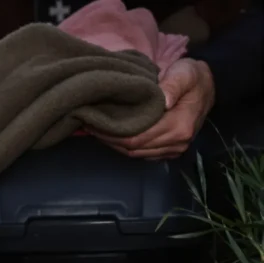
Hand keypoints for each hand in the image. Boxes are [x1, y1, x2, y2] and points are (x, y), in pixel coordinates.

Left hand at [87, 58, 215, 160]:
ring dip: (115, 144)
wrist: (208, 85)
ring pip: (136, 154)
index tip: (94, 123)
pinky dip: (125, 146)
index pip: (138, 138)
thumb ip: (173, 85)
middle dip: (110, 140)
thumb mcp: (184, 73)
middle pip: (134, 149)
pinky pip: (142, 153)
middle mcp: (177, 142)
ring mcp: (174, 148)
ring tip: (97, 130)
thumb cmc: (192, 77)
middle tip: (90, 126)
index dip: (113, 134)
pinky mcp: (169, 150)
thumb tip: (163, 101)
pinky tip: (112, 135)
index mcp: (180, 126)